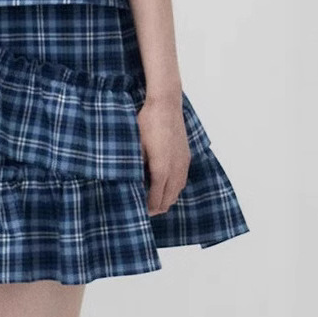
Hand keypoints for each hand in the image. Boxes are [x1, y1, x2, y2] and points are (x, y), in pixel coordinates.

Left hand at [137, 97, 190, 215]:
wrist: (166, 105)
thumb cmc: (147, 123)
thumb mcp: (135, 145)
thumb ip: (135, 166)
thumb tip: (131, 182)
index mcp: (161, 169)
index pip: (156, 198)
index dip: (148, 208)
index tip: (139, 212)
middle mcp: (175, 169)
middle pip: (169, 199)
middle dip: (157, 207)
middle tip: (144, 209)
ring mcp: (183, 163)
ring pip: (177, 191)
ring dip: (166, 198)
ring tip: (153, 200)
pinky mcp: (186, 156)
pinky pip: (181, 180)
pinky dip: (173, 188)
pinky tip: (164, 185)